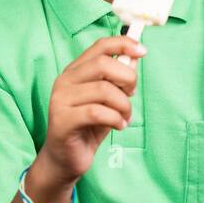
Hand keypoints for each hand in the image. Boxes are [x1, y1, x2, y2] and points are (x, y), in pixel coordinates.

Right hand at [38, 35, 146, 184]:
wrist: (66, 158)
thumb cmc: (89, 126)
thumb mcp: (109, 99)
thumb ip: (119, 78)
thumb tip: (136, 56)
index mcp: (75, 71)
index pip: (100, 46)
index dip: (123, 43)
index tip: (143, 51)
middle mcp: (65, 81)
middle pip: (103, 64)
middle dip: (127, 79)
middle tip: (132, 96)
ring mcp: (60, 100)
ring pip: (104, 90)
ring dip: (124, 105)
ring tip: (125, 117)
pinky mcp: (62, 120)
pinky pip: (97, 112)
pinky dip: (115, 119)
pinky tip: (119, 125)